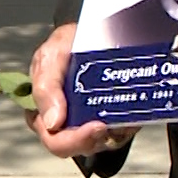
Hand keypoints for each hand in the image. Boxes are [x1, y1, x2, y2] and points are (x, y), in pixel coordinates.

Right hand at [26, 23, 136, 158]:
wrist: (93, 31)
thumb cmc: (67, 45)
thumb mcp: (51, 56)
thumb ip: (46, 86)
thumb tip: (52, 123)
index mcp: (45, 111)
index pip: (54, 139)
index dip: (73, 140)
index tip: (95, 125)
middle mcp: (66, 122)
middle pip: (79, 146)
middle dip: (94, 139)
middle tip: (108, 125)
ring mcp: (89, 121)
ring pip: (102, 143)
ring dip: (114, 133)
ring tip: (124, 117)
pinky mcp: (110, 118)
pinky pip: (120, 133)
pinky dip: (127, 126)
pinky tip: (132, 114)